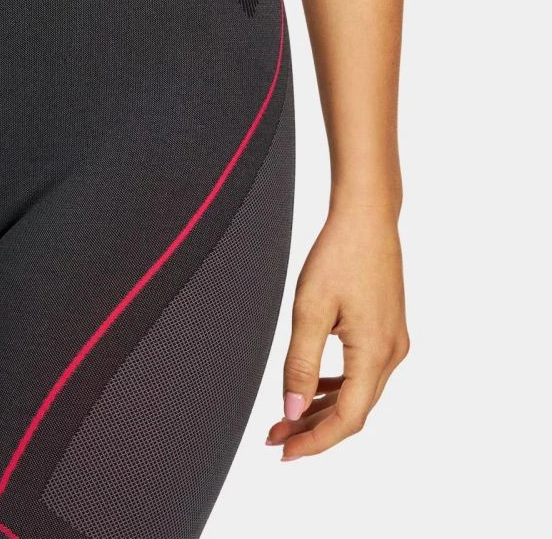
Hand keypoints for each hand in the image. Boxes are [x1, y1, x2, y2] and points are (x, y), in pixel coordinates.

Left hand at [265, 202, 408, 459]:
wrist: (366, 217)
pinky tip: (311, 387)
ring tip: (287, 418)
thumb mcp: (310, 310)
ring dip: (323, 409)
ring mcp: (393, 341)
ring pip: (358, 393)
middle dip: (314, 429)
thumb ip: (300, 364)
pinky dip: (336, 386)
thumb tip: (292, 412)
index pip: (347, 418)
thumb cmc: (338, 255)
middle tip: (275, 437)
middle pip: (354, 410)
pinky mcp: (387, 329)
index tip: (282, 452)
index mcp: (376, 353)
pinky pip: (362, 372)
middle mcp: (392, 353)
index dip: (314, 441)